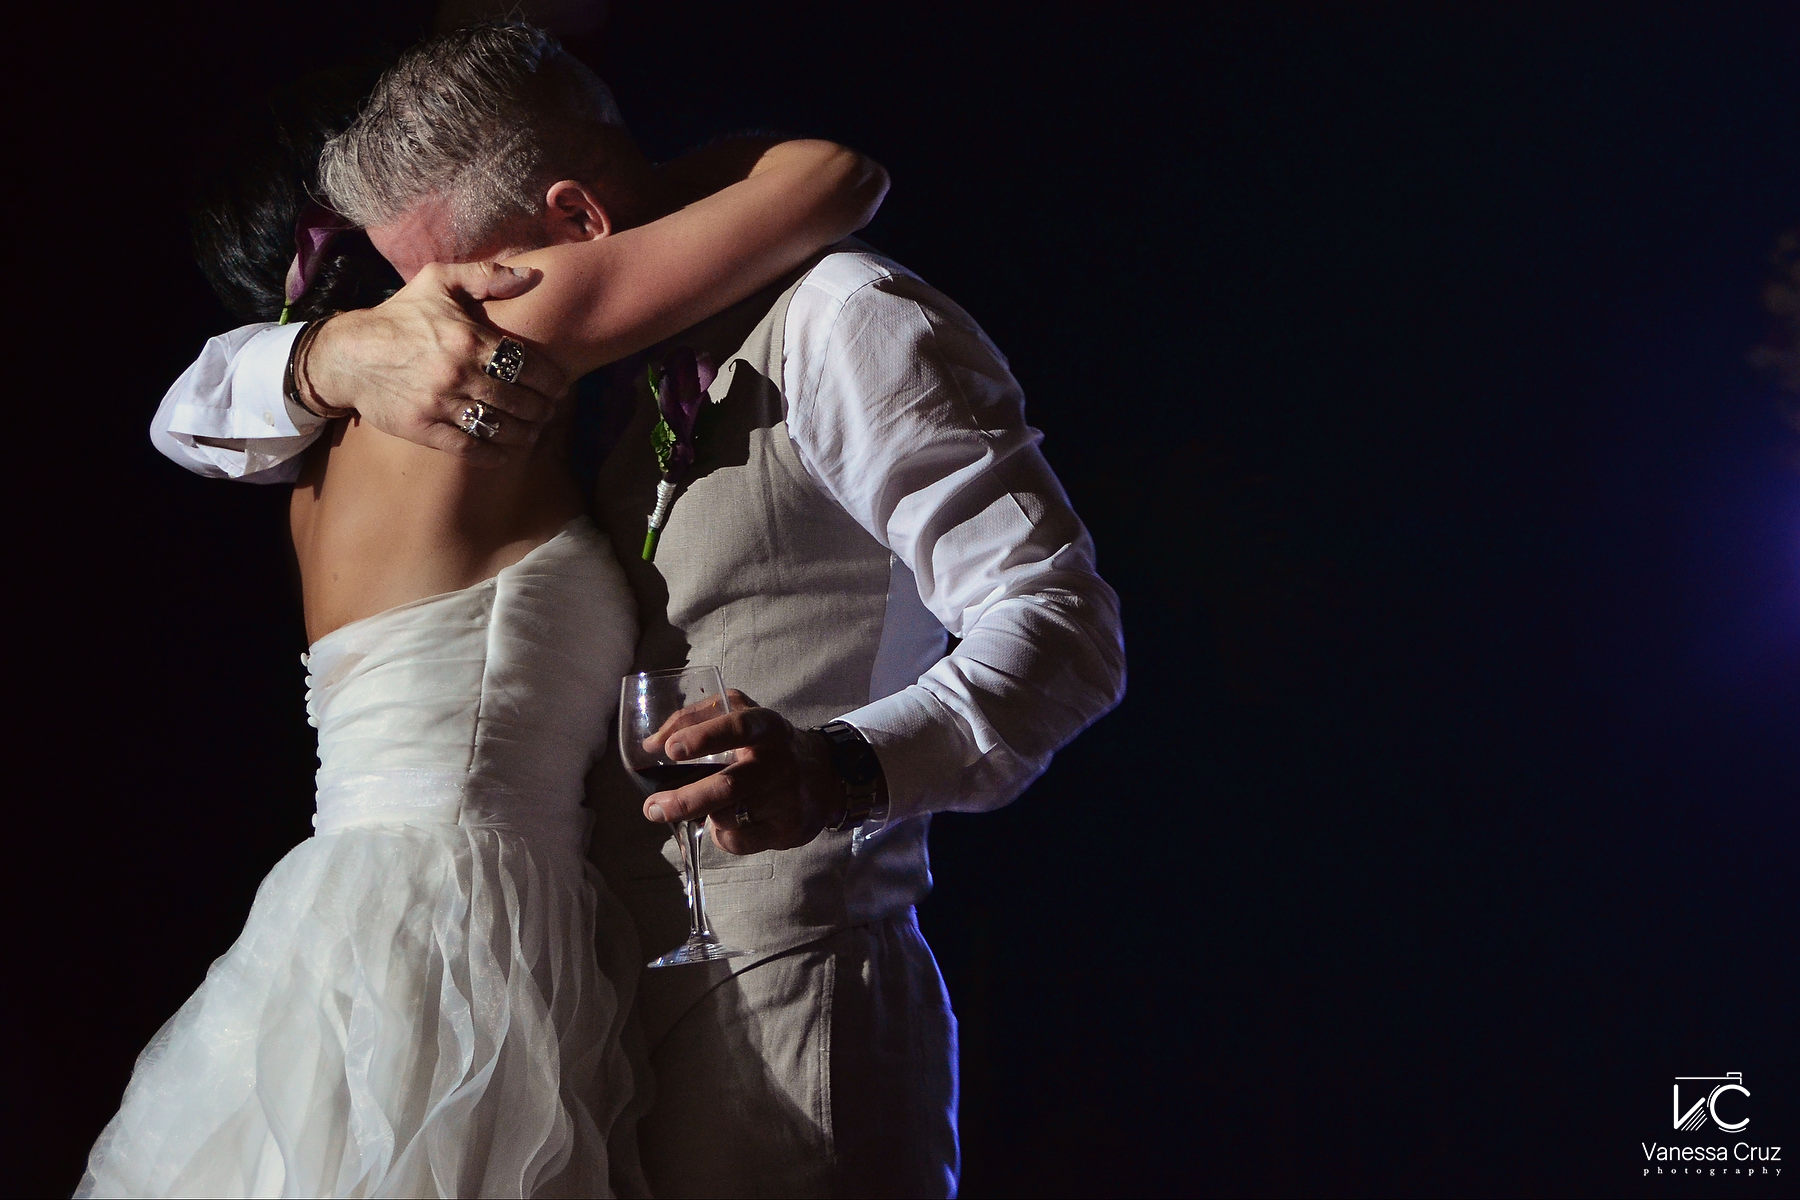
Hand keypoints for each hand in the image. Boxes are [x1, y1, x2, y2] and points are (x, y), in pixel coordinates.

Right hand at [298, 262, 569, 464]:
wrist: (348, 354)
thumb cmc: (399, 316)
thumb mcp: (437, 281)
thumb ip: (486, 275)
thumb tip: (531, 276)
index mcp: (467, 339)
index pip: (527, 366)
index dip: (551, 381)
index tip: (559, 386)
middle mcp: (457, 373)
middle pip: (519, 400)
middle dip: (543, 409)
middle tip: (549, 411)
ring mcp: (439, 404)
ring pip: (499, 427)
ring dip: (525, 433)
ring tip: (534, 431)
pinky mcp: (423, 429)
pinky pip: (470, 448)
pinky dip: (494, 454)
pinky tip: (507, 452)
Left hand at [641, 689, 837, 854]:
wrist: (825, 775)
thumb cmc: (767, 743)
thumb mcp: (742, 715)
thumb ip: (695, 719)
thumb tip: (651, 744)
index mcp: (767, 727)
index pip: (739, 727)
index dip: (704, 738)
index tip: (671, 750)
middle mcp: (780, 762)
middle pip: (730, 786)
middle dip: (687, 800)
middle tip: (653, 808)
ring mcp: (787, 799)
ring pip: (729, 817)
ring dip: (701, 815)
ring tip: (691, 808)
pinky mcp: (788, 830)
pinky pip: (739, 841)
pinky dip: (721, 834)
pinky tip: (726, 822)